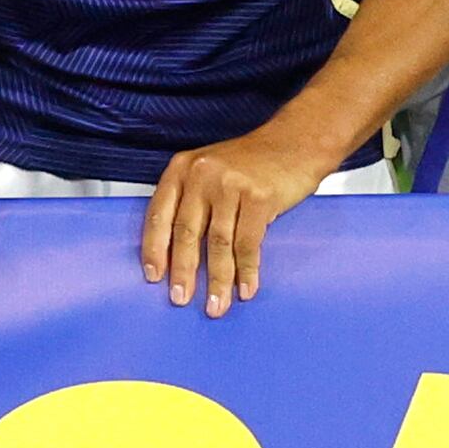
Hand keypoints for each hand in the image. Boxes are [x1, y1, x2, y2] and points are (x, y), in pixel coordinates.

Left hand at [141, 126, 337, 315]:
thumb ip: (192, 202)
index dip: (154, 248)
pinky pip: (247, 243)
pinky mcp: (259, 197)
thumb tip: (177, 254)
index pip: (159, 214)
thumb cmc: (252, 162)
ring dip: (217, 280)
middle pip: (186, 232)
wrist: (295, 142)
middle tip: (180, 298)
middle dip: (183, 271)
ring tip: (216, 305)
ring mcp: (231, 184)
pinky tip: (245, 288)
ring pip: (217, 243)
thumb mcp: (210, 171)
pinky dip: (246, 271)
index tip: (153, 275)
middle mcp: (202, 174)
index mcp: (183, 168)